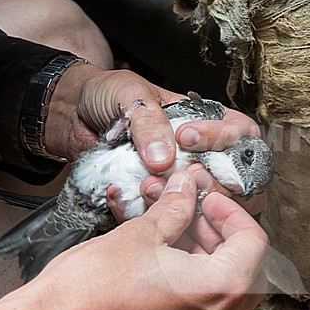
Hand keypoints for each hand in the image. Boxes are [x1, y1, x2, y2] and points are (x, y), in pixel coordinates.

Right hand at [0, 171, 268, 309]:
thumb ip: (175, 208)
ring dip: (201, 246)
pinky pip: (203, 300)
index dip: (230, 210)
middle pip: (243, 262)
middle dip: (215, 227)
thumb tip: (186, 189)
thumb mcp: (140, 235)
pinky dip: (191, 270)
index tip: (207, 196)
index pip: (254, 241)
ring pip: (222, 281)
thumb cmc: (89, 294)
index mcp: (222, 291)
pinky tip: (163, 247)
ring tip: (168, 221)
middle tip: (188, 204)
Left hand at [45, 62, 266, 214]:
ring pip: (199, 204)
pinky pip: (159, 216)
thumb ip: (151, 123)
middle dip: (207, 181)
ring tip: (148, 186)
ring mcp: (174, 179)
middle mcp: (196, 153)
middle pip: (229, 179)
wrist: (68, 113)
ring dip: (178, 202)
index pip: (240, 134)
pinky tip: (121, 194)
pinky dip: (142, 211)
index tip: (188, 137)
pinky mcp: (151, 198)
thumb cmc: (106, 93)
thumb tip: (164, 160)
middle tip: (180, 175)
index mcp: (203, 121)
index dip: (224, 139)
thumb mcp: (131, 95)